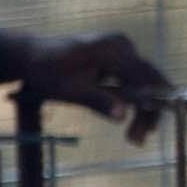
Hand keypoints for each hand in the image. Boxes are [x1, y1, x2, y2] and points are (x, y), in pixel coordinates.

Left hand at [25, 31, 174, 140]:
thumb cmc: (48, 72)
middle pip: (149, 80)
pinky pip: (134, 80)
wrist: (32, 56)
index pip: (146, 77)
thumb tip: (122, 115)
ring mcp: (121, 50)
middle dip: (148, 111)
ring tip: (133, 137)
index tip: (152, 129)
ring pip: (143, 83)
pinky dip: (133, 101)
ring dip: (141, 109)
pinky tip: (130, 121)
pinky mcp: (117, 57)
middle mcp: (123, 46)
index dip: (154, 103)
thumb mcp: (70, 91)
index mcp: (113, 50)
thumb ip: (98, 101)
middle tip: (137, 140)